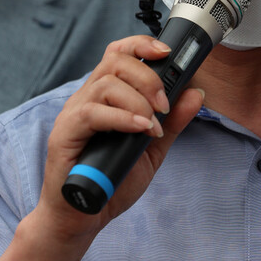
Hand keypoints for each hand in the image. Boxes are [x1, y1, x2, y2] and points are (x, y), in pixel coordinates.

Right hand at [2, 36, 203, 260]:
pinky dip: (122, 118)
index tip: (167, 52)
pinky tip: (139, 130)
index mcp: (106, 96)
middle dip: (148, 77)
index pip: (119, 54)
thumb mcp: (152, 149)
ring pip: (106, 84)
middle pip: (115, 61)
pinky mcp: (65, 134)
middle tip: (164, 105)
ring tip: (152, 125)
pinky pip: (92, 113)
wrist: (84, 216)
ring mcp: (74, 114)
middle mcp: (88, 98)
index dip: (141, 44)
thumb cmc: (113, 181)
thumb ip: (173, 122)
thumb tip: (196, 92)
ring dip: (138, 100)